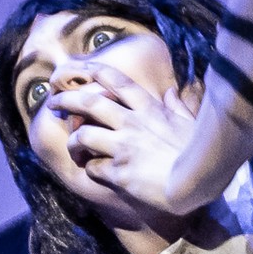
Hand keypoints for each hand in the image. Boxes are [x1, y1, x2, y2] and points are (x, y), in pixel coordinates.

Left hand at [49, 64, 200, 217]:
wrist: (198, 184)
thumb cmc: (199, 154)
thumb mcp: (191, 124)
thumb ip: (178, 107)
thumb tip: (171, 93)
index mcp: (149, 108)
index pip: (115, 80)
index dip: (90, 71)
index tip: (74, 69)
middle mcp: (132, 122)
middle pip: (89, 102)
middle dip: (66, 99)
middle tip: (53, 103)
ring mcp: (124, 147)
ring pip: (83, 135)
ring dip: (73, 142)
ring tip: (74, 148)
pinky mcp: (119, 173)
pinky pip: (92, 167)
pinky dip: (89, 169)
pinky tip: (94, 172)